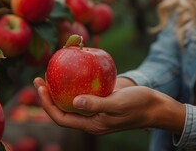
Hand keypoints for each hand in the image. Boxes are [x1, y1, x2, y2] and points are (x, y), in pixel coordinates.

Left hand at [33, 77, 184, 134]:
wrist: (156, 107)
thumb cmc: (139, 105)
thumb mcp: (119, 104)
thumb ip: (97, 104)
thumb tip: (75, 101)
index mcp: (92, 124)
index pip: (62, 118)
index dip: (47, 104)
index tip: (40, 86)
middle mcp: (91, 120)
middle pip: (63, 110)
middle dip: (49, 96)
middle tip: (40, 78)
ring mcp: (96, 111)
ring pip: (72, 102)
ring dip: (60, 90)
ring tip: (52, 74)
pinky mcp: (102, 102)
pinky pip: (84, 95)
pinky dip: (75, 85)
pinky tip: (73, 71)